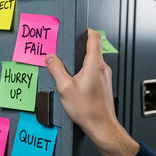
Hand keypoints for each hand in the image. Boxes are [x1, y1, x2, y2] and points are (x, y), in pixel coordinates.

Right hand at [45, 28, 138, 155]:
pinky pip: (94, 71)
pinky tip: (75, 82)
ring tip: (68, 68)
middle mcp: (103, 68)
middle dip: (78, 47)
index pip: (94, 38)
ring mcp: (105, 77)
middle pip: (92, 49)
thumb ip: (56, 69)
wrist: (101, 126)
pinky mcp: (104, 84)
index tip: (78, 30)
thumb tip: (50, 58)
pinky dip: (84, 71)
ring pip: (93, 61)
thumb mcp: (65, 87)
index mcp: (94, 64)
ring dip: (80, 61)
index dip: (86, 31)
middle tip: (66, 50)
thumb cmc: (87, 109)